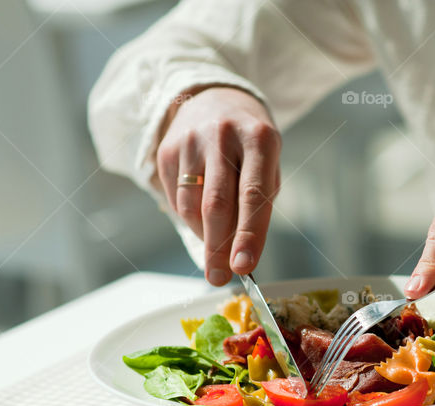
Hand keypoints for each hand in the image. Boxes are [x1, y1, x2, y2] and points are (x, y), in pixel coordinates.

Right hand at [155, 87, 280, 285]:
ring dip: (204, 237)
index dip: (249, 235)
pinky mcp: (167, 150)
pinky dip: (190, 220)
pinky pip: (177, 200)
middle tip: (219, 277)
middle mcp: (223, 135)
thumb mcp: (267, 166)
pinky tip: (202, 217)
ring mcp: (191, 141)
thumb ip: (258, 206)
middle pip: (217, 204)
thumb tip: (241, 256)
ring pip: (192, 206)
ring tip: (216, 246)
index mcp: (259, 138)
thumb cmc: (249, 145)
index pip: (254, 195)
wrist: (214, 99)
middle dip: (218, 248)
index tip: (244, 267)